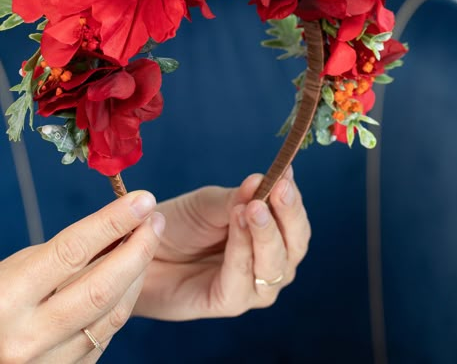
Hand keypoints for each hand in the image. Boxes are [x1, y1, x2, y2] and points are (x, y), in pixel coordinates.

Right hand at [0, 191, 164, 362]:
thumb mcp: (16, 269)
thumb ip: (63, 254)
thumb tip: (119, 228)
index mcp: (7, 298)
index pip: (72, 251)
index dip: (113, 222)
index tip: (142, 201)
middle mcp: (26, 337)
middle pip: (102, 288)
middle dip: (137, 249)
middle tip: (155, 220)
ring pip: (112, 316)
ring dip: (137, 275)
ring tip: (147, 244)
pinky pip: (104, 338)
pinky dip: (121, 305)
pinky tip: (130, 280)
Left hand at [134, 168, 310, 320]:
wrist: (139, 248)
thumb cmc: (179, 224)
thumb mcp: (210, 203)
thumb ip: (238, 196)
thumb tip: (263, 179)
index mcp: (270, 235)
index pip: (294, 220)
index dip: (293, 199)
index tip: (286, 174)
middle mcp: (268, 263)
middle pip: (295, 245)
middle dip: (288, 216)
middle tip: (278, 189)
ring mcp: (251, 287)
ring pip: (276, 266)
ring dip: (266, 234)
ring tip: (251, 207)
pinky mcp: (227, 303)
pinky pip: (242, 280)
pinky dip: (242, 250)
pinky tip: (237, 224)